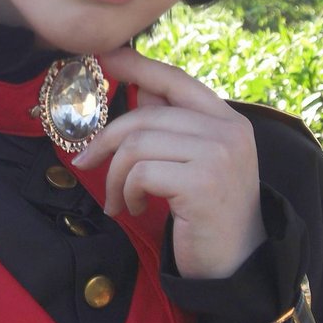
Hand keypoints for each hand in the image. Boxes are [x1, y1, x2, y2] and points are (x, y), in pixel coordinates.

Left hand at [72, 47, 264, 279]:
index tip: (105, 56)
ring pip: (136, 145)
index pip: (176, 80)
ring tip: (118, 199)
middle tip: (85, 163)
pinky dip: (127, 192)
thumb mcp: (197, 160)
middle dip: (106, 141)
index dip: (138, 66)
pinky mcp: (202, 184)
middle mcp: (228, 131)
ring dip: (115, 176)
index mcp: (228, 120)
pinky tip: (135, 207)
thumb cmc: (209, 212)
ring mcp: (218, 155)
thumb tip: (141, 83)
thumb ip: (174, 122)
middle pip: (145, 115)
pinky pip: (140, 173)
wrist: (236, 265)